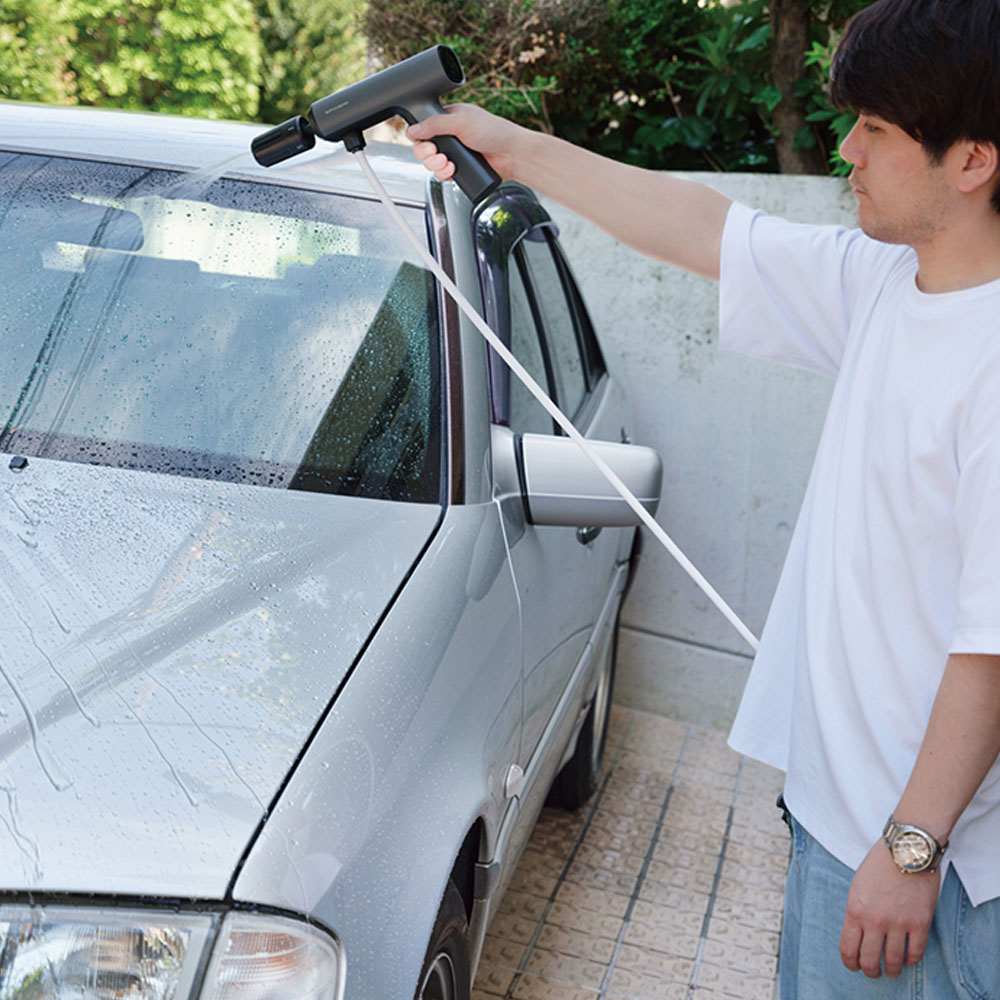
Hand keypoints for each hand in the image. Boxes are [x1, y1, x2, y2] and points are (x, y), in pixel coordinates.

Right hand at [407, 104, 522, 181]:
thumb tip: (412, 130)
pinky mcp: (461, 168)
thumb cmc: (494, 132)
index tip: (427, 144)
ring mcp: (456, 153)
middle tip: (438, 155)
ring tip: (449, 164)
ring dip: (436, 166)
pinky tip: (453, 172)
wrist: (512, 155)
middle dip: (428, 155)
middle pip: (425, 148)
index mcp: (449, 118)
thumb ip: (435, 124)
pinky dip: (444, 175)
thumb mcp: (461, 122)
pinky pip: (443, 174)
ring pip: (433, 163)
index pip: (424, 128)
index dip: (421, 138)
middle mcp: (451, 135)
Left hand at [839, 839, 939, 977]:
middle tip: (873, 972)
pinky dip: (910, 961)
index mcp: (855, 910)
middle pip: (869, 961)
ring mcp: (898, 924)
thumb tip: (859, 934)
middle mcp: (874, 921)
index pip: (848, 948)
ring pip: (893, 962)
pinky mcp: (920, 924)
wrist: (907, 850)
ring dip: (891, 971)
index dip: (850, 963)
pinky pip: (915, 953)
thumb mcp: (857, 886)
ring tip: (891, 971)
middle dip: (870, 971)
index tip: (854, 966)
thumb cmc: (880, 864)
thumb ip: (857, 911)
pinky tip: (907, 960)